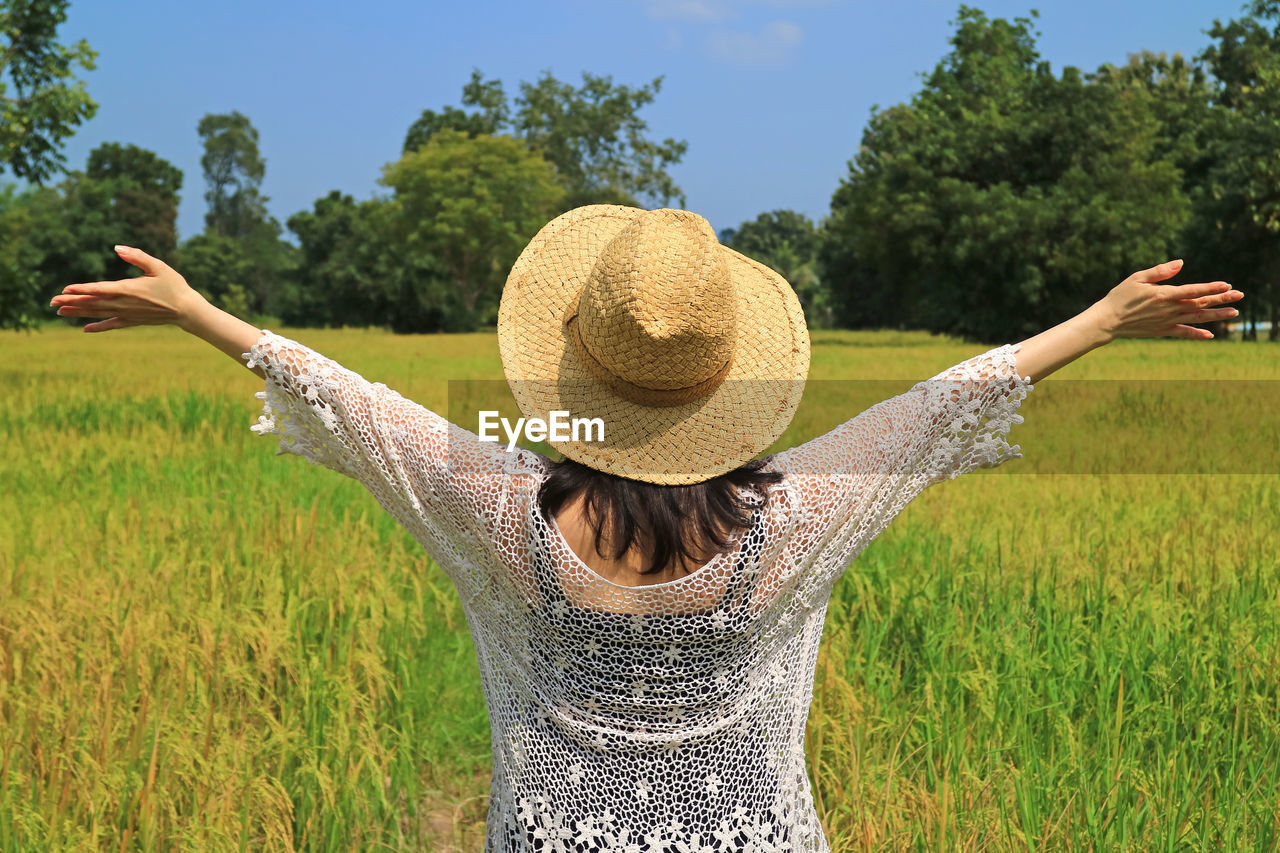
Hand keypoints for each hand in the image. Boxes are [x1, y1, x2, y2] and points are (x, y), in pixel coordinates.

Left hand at [49, 245, 206, 331]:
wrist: (187, 310)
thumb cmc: (174, 286)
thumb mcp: (158, 266)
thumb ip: (137, 256)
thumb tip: (117, 248)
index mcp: (129, 289)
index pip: (99, 289)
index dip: (82, 289)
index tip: (65, 290)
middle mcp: (124, 304)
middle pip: (93, 302)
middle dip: (72, 302)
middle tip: (52, 302)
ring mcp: (127, 314)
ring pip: (98, 313)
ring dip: (78, 312)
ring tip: (59, 312)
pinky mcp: (133, 321)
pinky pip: (112, 324)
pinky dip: (98, 327)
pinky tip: (85, 329)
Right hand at [1089, 259, 1243, 340]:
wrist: (1108, 321)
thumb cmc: (1120, 296)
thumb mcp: (1137, 278)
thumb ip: (1160, 271)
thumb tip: (1181, 263)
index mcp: (1164, 295)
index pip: (1193, 291)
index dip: (1211, 287)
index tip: (1227, 285)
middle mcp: (1169, 310)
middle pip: (1200, 304)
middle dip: (1221, 299)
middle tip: (1240, 295)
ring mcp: (1167, 322)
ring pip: (1197, 318)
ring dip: (1216, 315)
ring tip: (1234, 312)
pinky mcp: (1162, 331)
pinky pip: (1183, 333)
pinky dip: (1197, 334)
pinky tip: (1210, 334)